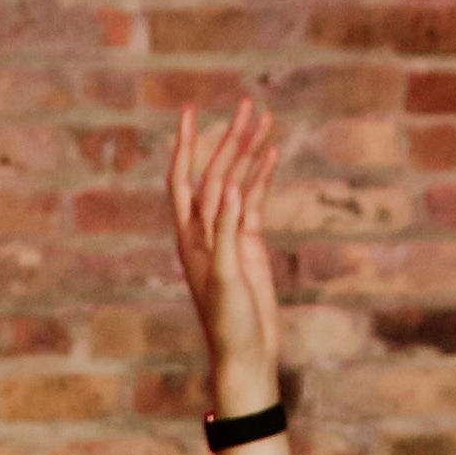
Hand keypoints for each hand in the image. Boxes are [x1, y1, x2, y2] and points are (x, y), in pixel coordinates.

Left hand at [168, 98, 287, 417]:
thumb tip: (232, 188)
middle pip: (215, 172)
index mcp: (189, 236)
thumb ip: (226, 232)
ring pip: (238, 181)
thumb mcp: (225, 276)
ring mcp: (228, 234)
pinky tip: (272, 151)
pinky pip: (255, 200)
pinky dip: (263, 175)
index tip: (190, 111)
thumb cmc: (228, 322)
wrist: (246, 352)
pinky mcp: (249, 243)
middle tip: (247, 102)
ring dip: (249, 149)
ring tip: (265, 116)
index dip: (186, 145)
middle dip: (229, 136)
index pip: (183, 179)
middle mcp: (204, 230)